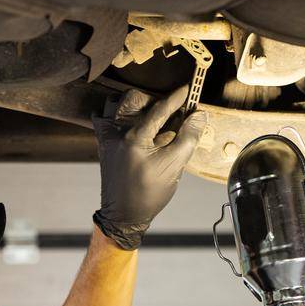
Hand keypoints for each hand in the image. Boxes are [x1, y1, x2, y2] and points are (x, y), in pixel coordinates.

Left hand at [92, 86, 207, 248]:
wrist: (123, 215)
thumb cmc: (148, 193)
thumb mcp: (174, 166)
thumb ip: (188, 137)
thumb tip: (199, 115)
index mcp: (134, 137)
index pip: (159, 109)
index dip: (176, 98)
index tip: (189, 89)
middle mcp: (117, 133)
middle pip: (133, 100)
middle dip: (153, 99)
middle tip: (170, 108)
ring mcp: (107, 138)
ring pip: (118, 107)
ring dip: (136, 106)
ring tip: (153, 115)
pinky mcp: (104, 145)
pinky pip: (108, 121)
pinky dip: (121, 118)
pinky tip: (136, 125)